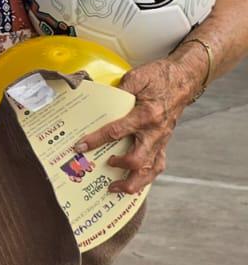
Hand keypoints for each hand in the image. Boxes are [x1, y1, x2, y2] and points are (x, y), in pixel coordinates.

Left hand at [74, 50, 205, 194]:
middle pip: (139, 160)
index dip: (96, 140)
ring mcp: (162, 140)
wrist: (185, 79)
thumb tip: (99, 96)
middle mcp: (156, 132)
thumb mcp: (137, 76)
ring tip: (116, 188)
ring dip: (134, 182)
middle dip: (119, 169)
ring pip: (152, 169)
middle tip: (101, 167)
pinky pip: (158, 165)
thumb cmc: (161, 77)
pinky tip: (132, 181)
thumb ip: (119, 88)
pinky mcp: (164, 142)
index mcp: (147, 115)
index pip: (117, 132)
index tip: (80, 146)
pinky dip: (146, 177)